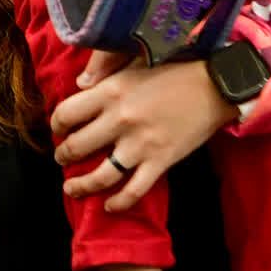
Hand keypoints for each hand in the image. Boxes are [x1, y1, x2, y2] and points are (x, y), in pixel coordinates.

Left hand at [51, 59, 234, 211]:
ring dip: (81, 185)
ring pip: (100, 175)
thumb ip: (104, 73)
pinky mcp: (160, 161)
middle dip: (63, 156)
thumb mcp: (132, 64)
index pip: (66, 113)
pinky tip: (109, 206)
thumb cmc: (173, 70)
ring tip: (71, 188)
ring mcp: (140, 143)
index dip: (56, 125)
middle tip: (62, 158)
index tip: (59, 129)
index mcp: (110, 92)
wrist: (215, 84)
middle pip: (76, 147)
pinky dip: (118, 202)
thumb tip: (79, 84)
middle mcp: (120, 119)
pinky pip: (133, 190)